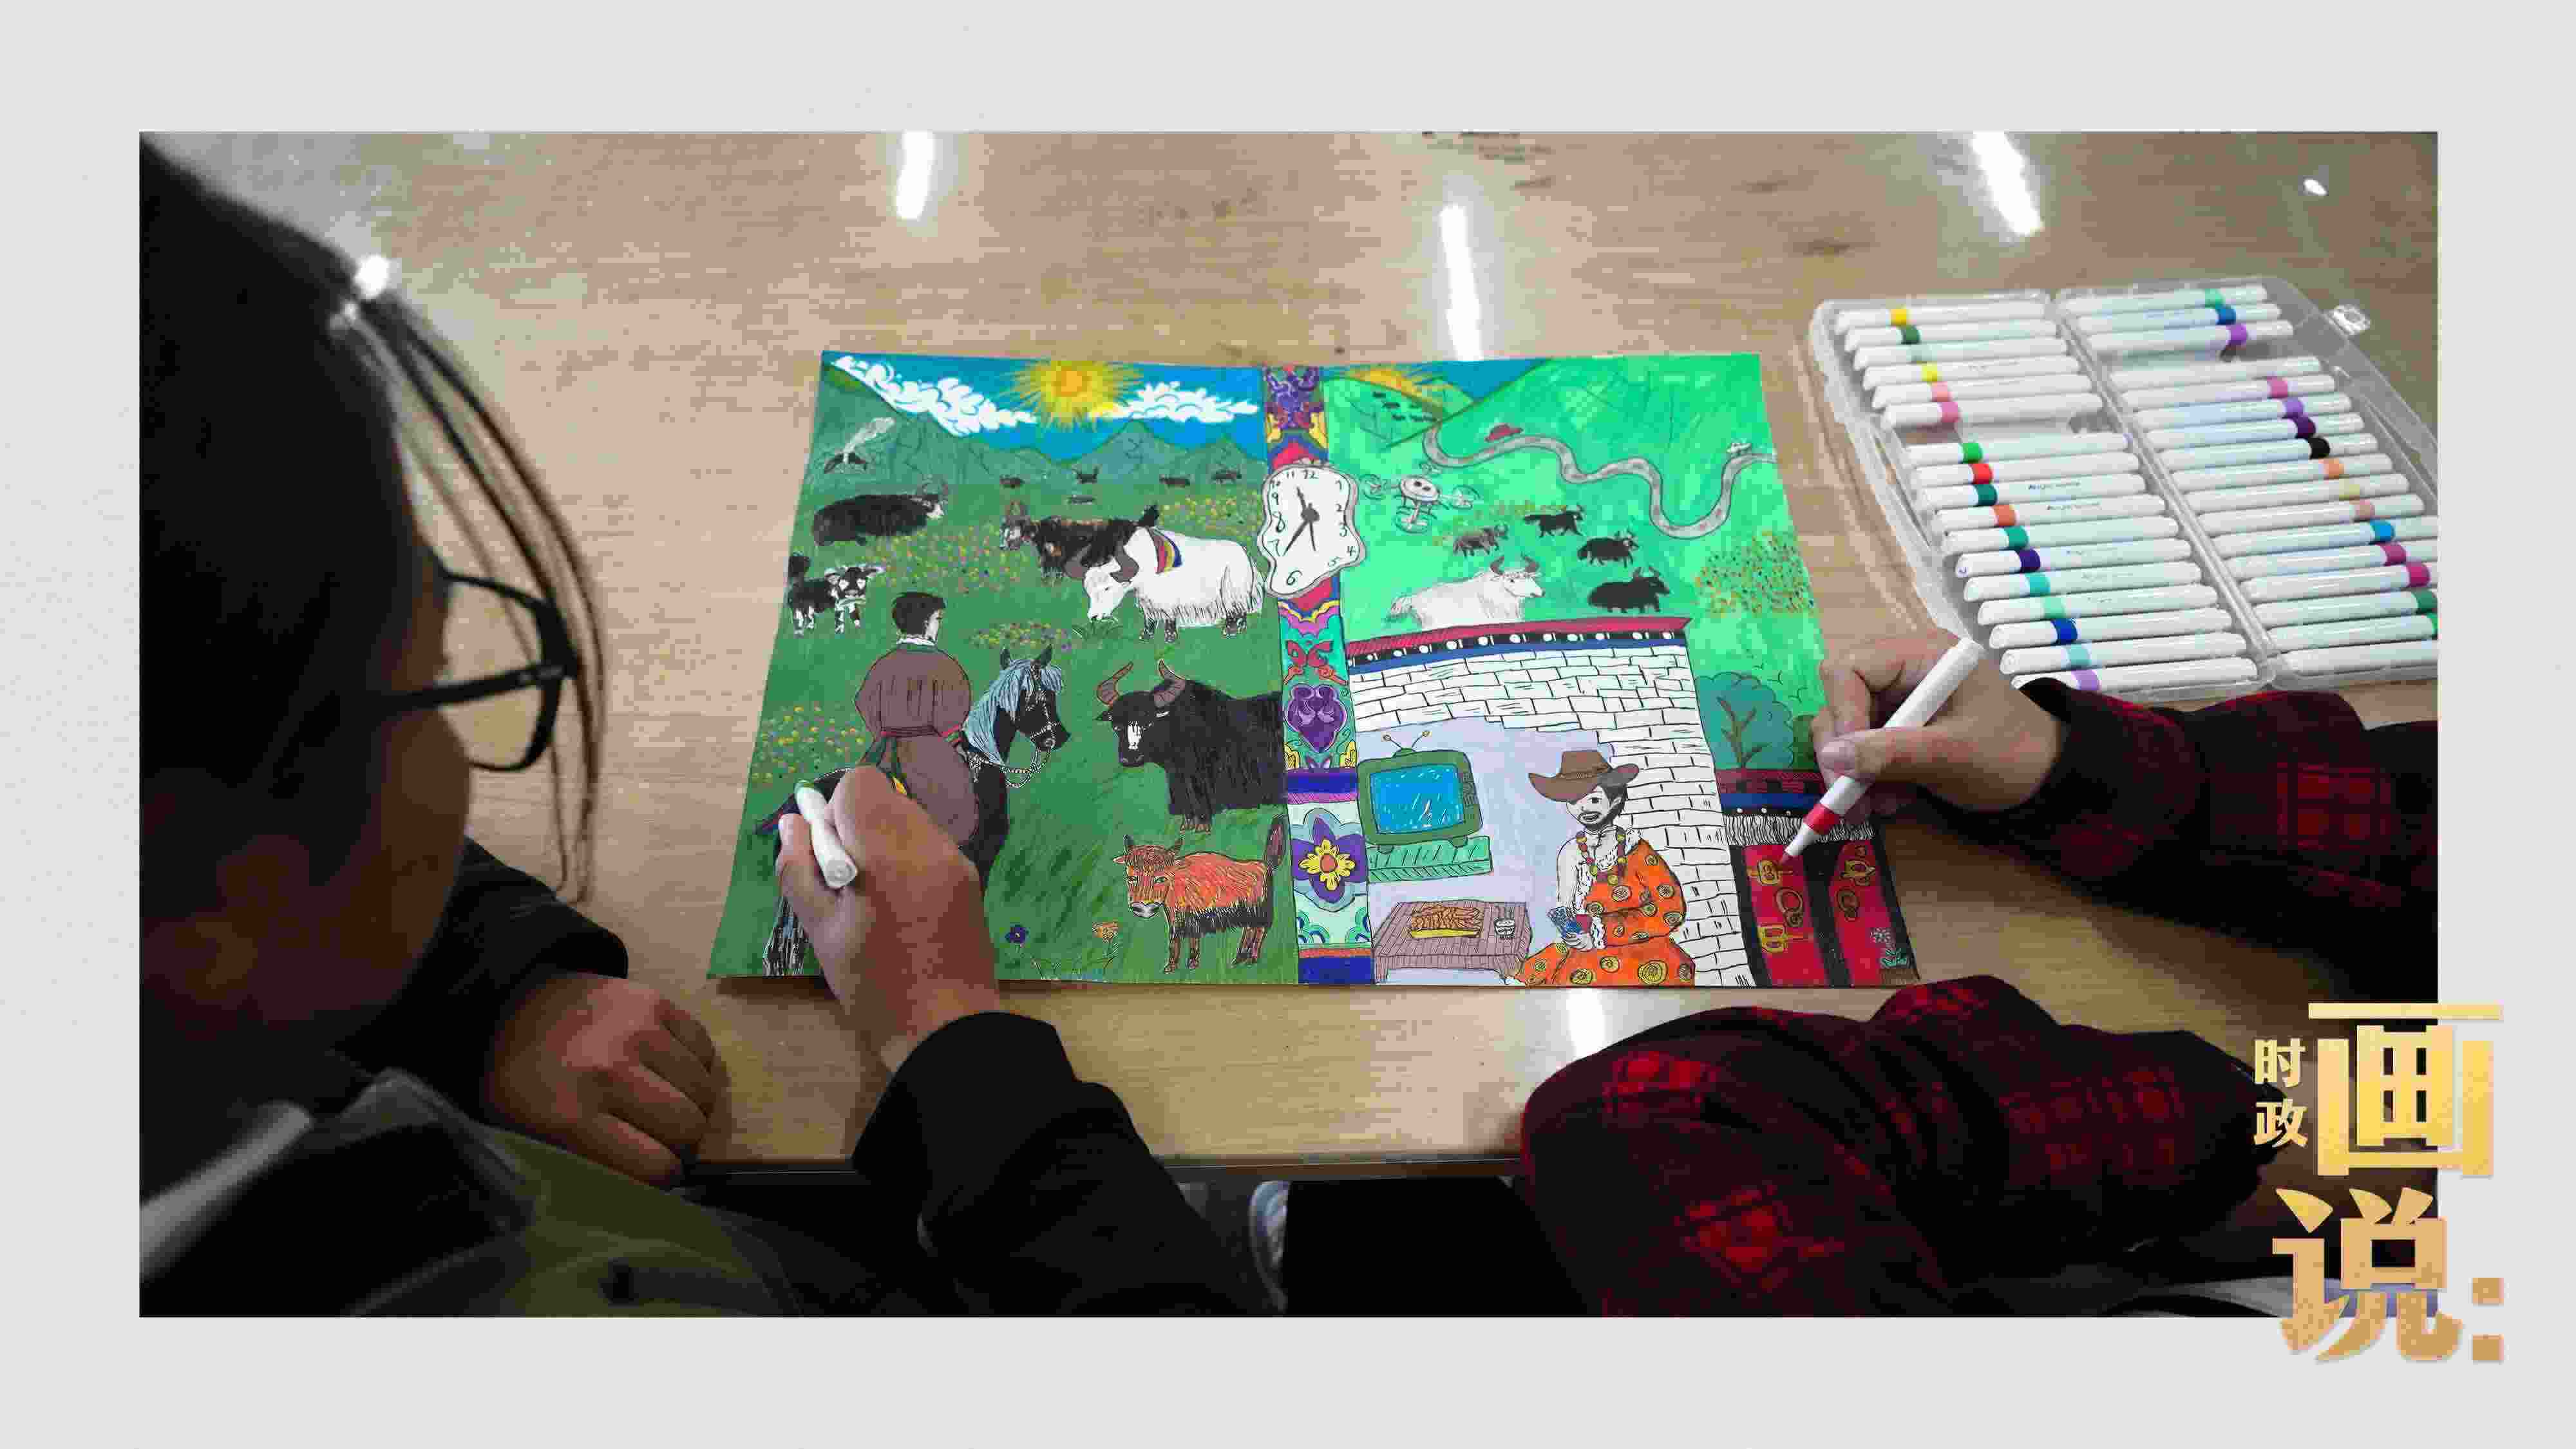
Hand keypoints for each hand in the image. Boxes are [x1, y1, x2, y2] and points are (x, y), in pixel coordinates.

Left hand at [482, 972, 722, 1185]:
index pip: (656, 1167)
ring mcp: (635, 1031)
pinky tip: (670, 1072)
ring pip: (704, 1090)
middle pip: (687, 1128)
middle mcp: (608, 1072)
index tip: (653, 1172)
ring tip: (666, 1103)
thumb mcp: (529, 1136)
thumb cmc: (520, 1083)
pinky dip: (695, 1068)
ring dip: (691, 1105)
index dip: (661, 1179)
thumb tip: (644, 1197)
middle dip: (681, 1143)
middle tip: (662, 1139)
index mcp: (570, 1117)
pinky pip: (704, 1050)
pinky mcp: (653, 1002)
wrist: (508, 1004)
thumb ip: (585, 1168)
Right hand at [775, 765, 1001, 1071]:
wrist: (946, 1028)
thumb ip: (800, 869)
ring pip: (910, 818)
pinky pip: (930, 844)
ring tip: (873, 893)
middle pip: (886, 797)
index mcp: (888, 853)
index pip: (860, 783)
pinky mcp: (971, 877)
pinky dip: (908, 857)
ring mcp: (956, 859)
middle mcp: (929, 843)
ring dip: (883, 840)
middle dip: (858, 824)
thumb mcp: (820, 930)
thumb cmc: (874, 985)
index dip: (835, 809)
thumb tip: (794, 823)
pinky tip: (901, 903)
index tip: (828, 850)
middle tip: (846, 876)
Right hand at [1810, 630, 2070, 819]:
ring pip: (1848, 726)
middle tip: (1847, 797)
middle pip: (1842, 697)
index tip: (1845, 762)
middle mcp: (1905, 667)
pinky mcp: (1901, 723)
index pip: (1850, 668)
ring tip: (1874, 809)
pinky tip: (1889, 800)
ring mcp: (1901, 696)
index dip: (1840, 713)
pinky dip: (1868, 775)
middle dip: (1842, 750)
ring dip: (1854, 770)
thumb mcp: (1951, 756)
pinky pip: (1864, 744)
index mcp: (1923, 655)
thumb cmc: (2009, 756)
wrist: (2046, 779)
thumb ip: (1890, 753)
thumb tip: (1829, 755)